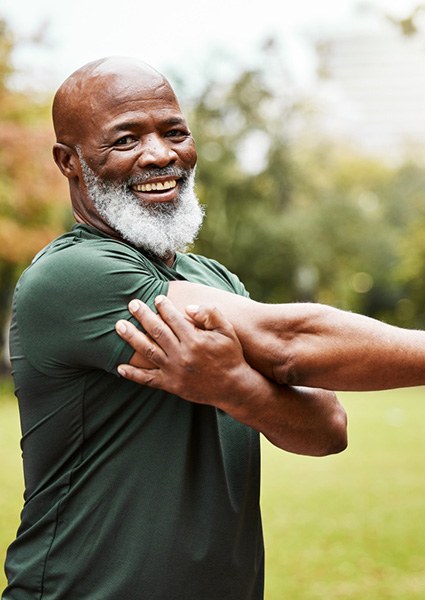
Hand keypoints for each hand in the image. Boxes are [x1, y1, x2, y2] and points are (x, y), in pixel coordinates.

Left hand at [115, 295, 255, 406]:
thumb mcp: (227, 331)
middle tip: (132, 304)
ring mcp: (174, 371)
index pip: (173, 318)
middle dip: (142, 315)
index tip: (157, 298)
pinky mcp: (171, 385)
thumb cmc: (230, 356)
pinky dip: (133, 374)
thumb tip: (188, 308)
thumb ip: (210, 314)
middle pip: (156, 331)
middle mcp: (181, 355)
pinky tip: (120, 367)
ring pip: (147, 351)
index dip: (163, 307)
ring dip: (131, 337)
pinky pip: (147, 379)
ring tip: (119, 325)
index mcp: (194, 340)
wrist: (233, 387)